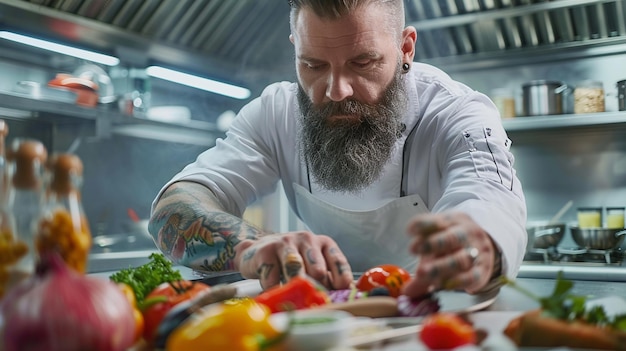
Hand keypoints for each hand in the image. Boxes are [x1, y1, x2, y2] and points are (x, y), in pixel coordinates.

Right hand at [236, 231, 353, 290]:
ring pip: (295, 267)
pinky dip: (275, 291)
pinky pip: (273, 278)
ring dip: (295, 286)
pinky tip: (275, 295)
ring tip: (294, 299)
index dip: (340, 280)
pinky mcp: (266, 252)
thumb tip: (347, 296)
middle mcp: (307, 239)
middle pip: (317, 268)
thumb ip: (330, 279)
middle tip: (312, 300)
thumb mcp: (314, 265)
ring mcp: (285, 243)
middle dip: (316, 287)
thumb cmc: (292, 261)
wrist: (258, 251)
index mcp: (324, 243)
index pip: (338, 261)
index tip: (337, 295)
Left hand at [401, 211, 497, 297]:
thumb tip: (405, 291)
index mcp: (452, 221)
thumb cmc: (451, 245)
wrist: (483, 246)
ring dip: (440, 267)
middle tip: (413, 250)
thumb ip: (421, 262)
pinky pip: (472, 276)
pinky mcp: (483, 269)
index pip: (437, 220)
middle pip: (451, 238)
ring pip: (461, 259)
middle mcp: (467, 234)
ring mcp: (477, 251)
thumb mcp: (436, 245)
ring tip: (422, 274)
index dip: (422, 225)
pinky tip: (444, 286)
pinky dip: (457, 282)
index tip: (409, 231)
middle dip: (431, 244)